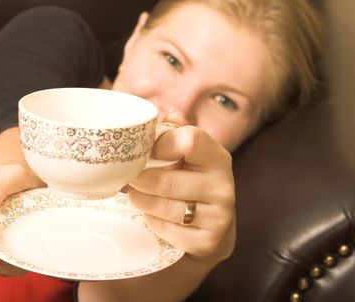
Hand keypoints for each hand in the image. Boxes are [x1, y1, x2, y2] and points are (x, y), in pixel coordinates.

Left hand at [126, 122, 235, 263]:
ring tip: (136, 195)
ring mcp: (219, 216)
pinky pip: (167, 230)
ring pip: (164, 207)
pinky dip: (153, 222)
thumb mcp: (192, 156)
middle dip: (140, 180)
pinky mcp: (208, 241)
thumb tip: (170, 112)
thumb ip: (179, 133)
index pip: (190, 140)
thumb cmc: (194, 182)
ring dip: (142, 201)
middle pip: (167, 180)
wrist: (214, 229)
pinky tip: (153, 215)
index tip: (148, 152)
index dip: (161, 145)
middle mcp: (224, 186)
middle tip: (130, 179)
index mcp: (218, 157)